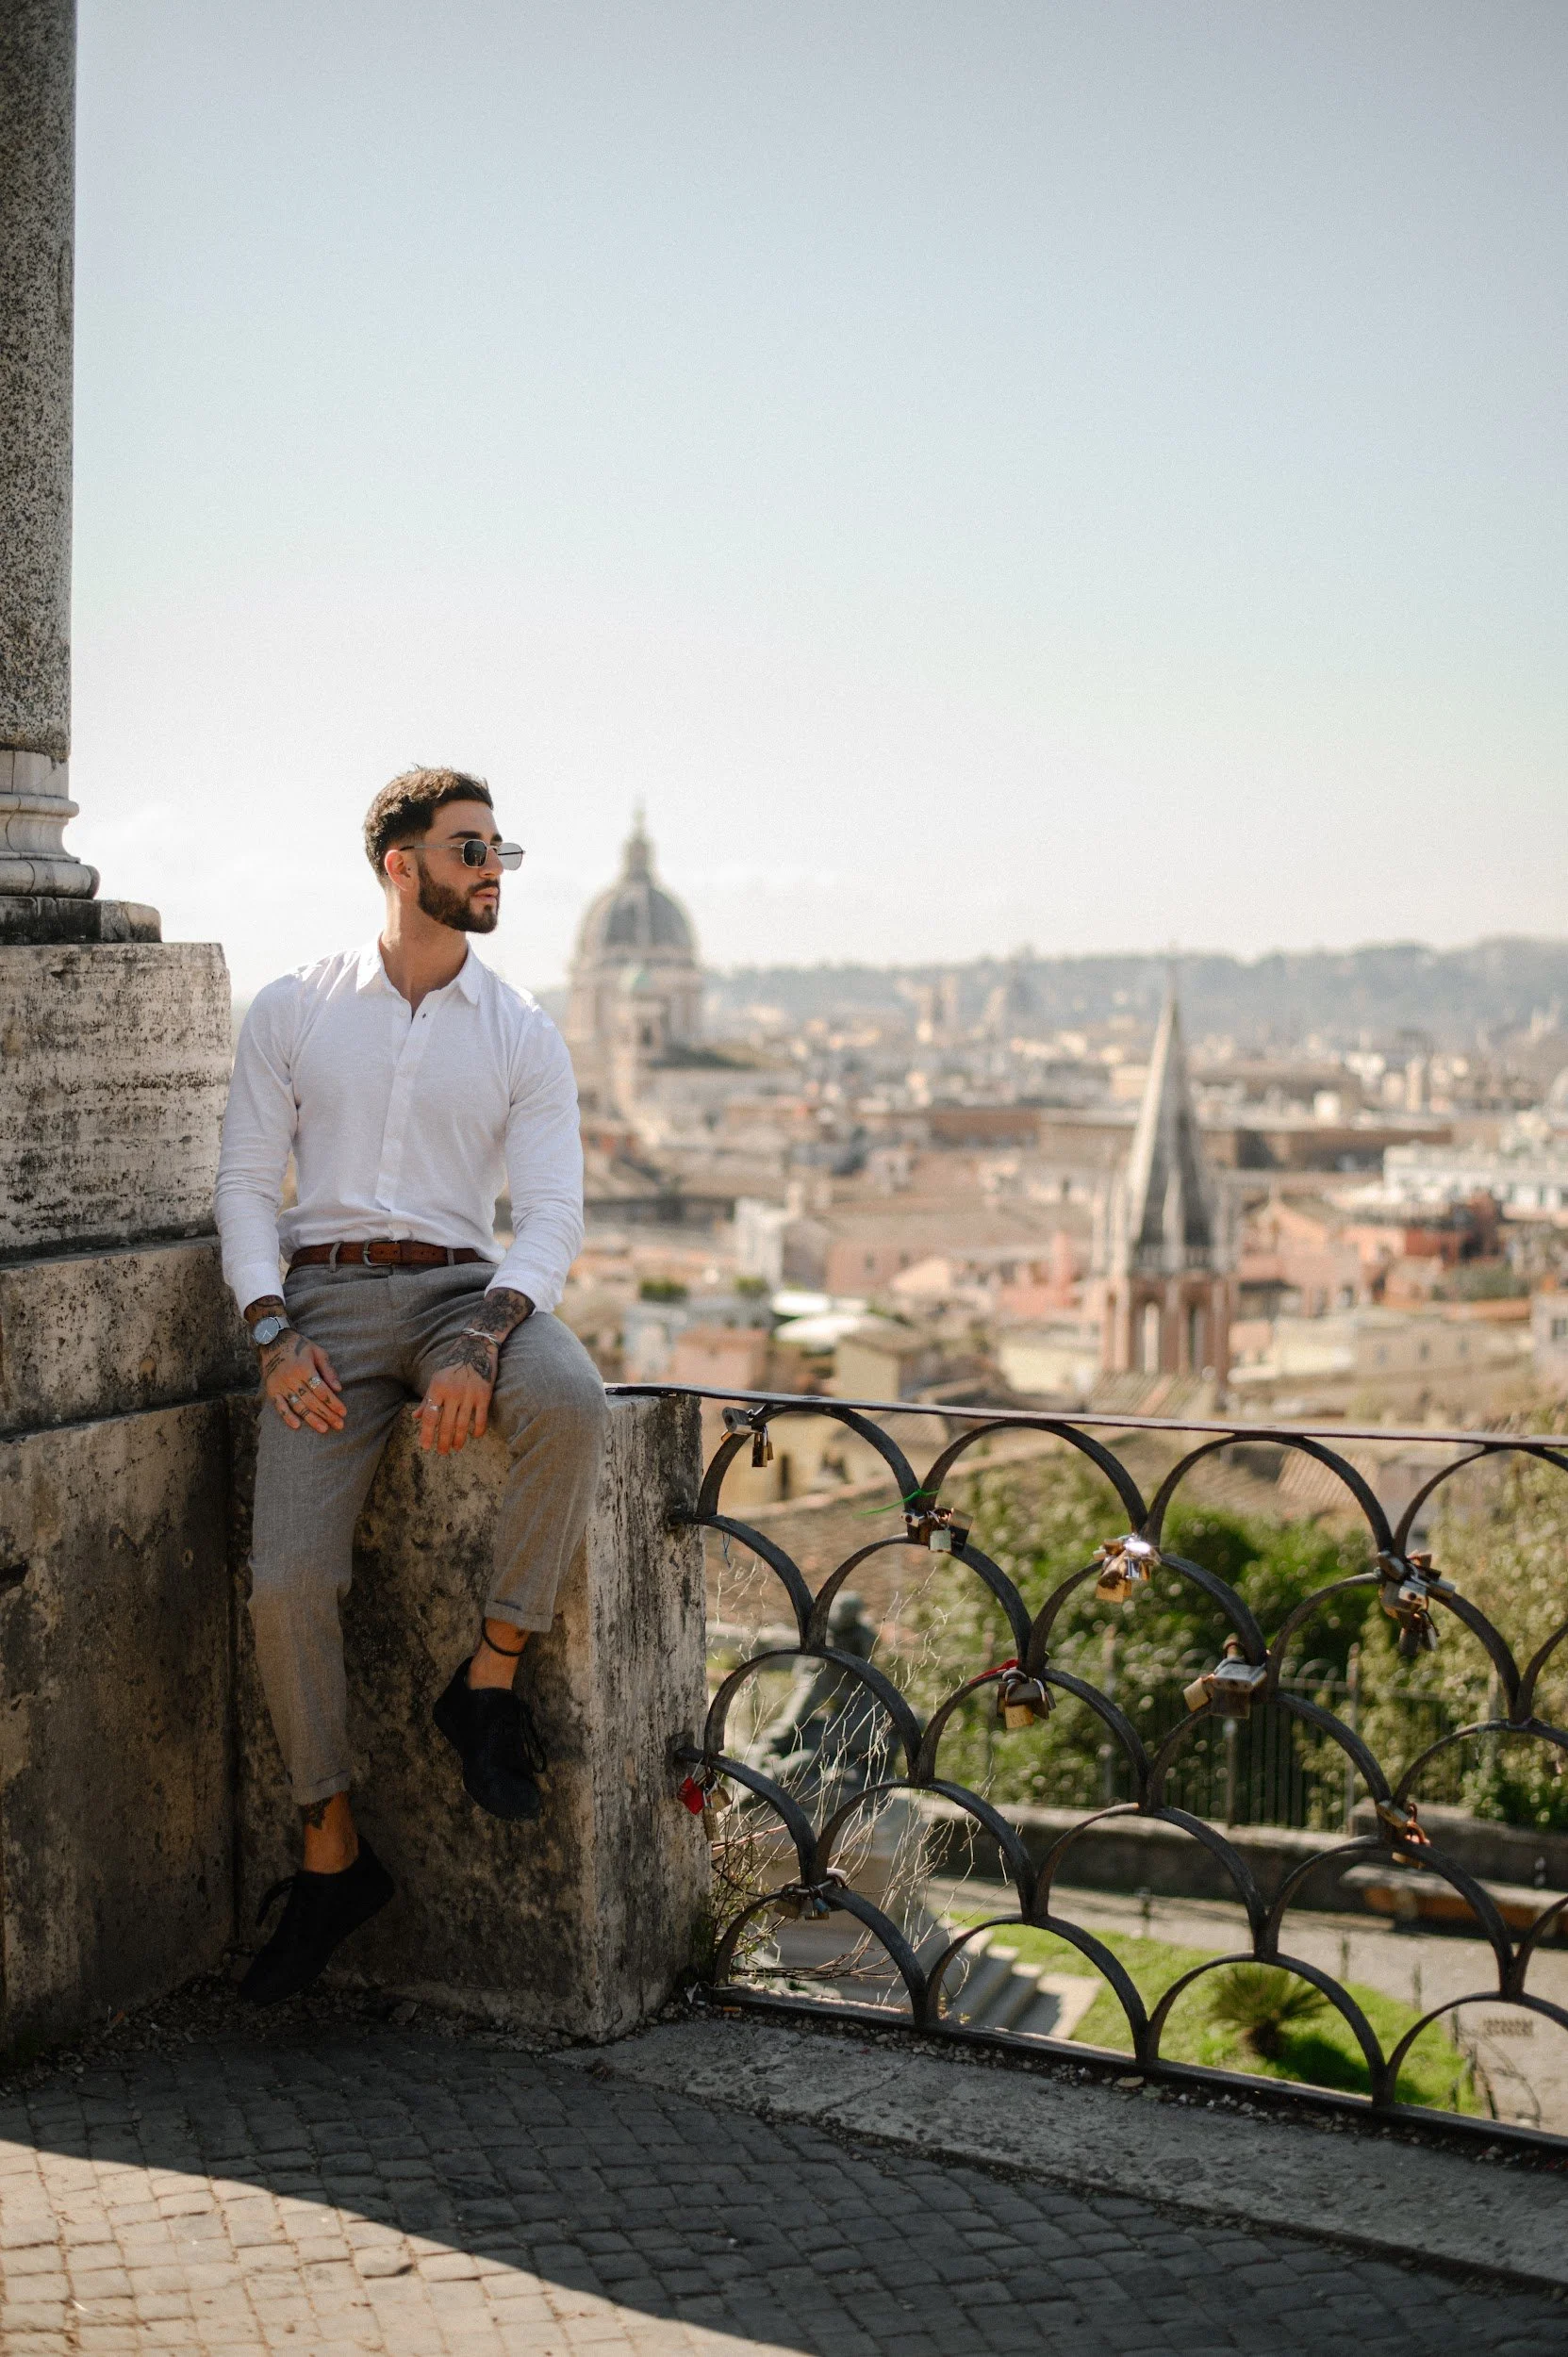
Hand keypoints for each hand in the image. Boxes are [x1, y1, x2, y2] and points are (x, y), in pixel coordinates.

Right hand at [261, 1329, 345, 1433]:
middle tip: (339, 1425)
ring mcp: (281, 1386)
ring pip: (298, 1406)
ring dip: (311, 1419)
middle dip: (327, 1414)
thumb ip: (328, 1370)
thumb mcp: (318, 1352)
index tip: (343, 1412)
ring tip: (324, 1429)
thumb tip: (339, 1389)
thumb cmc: (300, 1346)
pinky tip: (296, 1426)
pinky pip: (279, 1406)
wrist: (273, 1341)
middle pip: (312, 1401)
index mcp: (304, 1368)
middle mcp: (292, 1379)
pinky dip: (287, 1416)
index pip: (321, 1390)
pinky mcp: (272, 1390)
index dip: (333, 1402)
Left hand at [413, 1290, 531, 1456]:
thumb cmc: (453, 1364)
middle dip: (442, 1441)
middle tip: (442, 1453)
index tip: (425, 1446)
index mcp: (437, 1388)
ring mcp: (469, 1395)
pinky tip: (474, 1437)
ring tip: (456, 1448)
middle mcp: (452, 1392)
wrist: (477, 1347)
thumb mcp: (436, 1379)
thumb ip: (427, 1399)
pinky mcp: (484, 1395)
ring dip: (458, 1440)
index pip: (429, 1416)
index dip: (426, 1433)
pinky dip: (477, 1430)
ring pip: (462, 1424)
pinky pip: (480, 1418)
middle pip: (445, 1424)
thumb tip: (415, 1417)